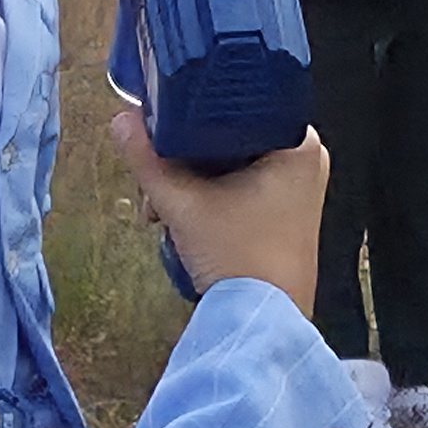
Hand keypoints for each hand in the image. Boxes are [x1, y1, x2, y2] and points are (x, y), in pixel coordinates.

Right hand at [110, 112, 328, 311]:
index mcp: (298, 142)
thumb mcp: (184, 204)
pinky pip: (241, 188)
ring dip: (189, 186)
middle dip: (182, 165)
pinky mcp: (286, 213)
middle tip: (152, 189)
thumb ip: (148, 160)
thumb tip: (121, 120)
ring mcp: (298, 188)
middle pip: (229, 140)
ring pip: (230, 167)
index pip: (237, 108)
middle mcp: (305, 158)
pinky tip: (179, 221)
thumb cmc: (237, 255)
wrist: (263, 319)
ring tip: (159, 212)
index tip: (157, 137)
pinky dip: (209, 200)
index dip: (191, 120)